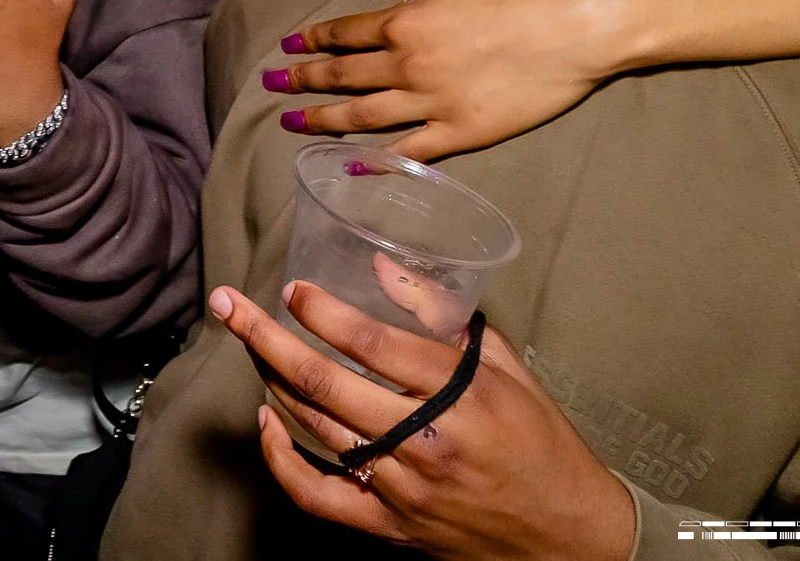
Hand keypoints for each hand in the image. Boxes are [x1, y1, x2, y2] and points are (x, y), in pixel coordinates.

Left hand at [213, 283, 634, 560]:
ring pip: (315, 429)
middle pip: (325, 383)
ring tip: (249, 344)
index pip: (373, 345)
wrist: (571, 537)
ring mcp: (404, 488)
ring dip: (270, 381)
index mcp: (461, 394)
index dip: (323, 312)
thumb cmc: (541, 441)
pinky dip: (282, 459)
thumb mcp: (508, 367)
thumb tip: (381, 266)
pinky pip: (318, 494)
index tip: (293, 290)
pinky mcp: (391, 526)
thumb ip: (442, 316)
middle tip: (228, 305)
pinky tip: (266, 421)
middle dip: (265, 337)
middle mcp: (426, 441)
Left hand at [266, 0, 621, 161]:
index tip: (288, 48)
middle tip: (271, 85)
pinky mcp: (460, 133)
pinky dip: (376, 158)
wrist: (575, 24)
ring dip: (323, 119)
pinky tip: (350, 163)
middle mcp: (407, 65)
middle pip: (342, 76)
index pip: (343, 34)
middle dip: (302, 80)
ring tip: (293, 122)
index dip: (311, 41)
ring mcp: (431, 103)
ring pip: (363, 116)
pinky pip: (408, 150)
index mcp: (404, 22)